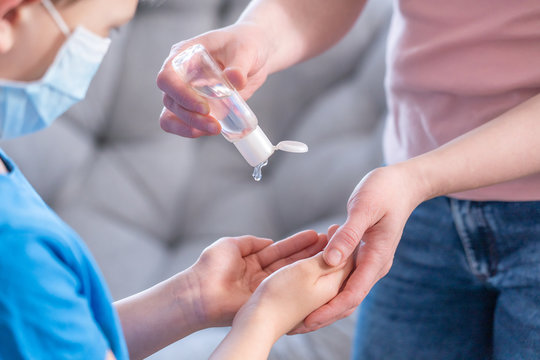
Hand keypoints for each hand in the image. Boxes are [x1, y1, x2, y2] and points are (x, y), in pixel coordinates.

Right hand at [156, 22, 271, 137]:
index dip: (180, 95)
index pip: (167, 77)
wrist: (255, 55)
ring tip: (215, 129)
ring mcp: (187, 91)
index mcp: (185, 55)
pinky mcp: (197, 106)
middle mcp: (180, 74)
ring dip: (191, 126)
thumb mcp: (246, 50)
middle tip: (214, 125)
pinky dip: (192, 130)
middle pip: (170, 100)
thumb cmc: (246, 43)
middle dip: (190, 117)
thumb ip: (239, 66)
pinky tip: (211, 130)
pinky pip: (183, 122)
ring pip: (173, 115)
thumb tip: (234, 79)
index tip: (204, 107)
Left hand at [190, 230, 327, 327]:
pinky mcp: (265, 299)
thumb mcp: (231, 245)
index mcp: (252, 262)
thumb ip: (251, 242)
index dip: (297, 243)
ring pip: (290, 274)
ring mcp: (265, 288)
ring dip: (309, 262)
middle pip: (290, 262)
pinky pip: (285, 287)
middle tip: (330, 242)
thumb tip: (268, 241)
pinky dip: (300, 278)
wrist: (198, 291)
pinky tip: (316, 269)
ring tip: (329, 251)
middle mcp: (261, 276)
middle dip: (309, 252)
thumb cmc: (209, 267)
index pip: (280, 251)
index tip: (316, 235)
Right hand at [231, 229, 352, 341]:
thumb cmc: (281, 294)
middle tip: (330, 230)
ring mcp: (313, 303)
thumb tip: (344, 250)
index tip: (334, 225)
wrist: (257, 323)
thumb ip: (326, 259)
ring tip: (318, 240)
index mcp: (334, 288)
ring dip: (322, 256)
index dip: (343, 241)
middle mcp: (327, 297)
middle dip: (336, 249)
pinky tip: (306, 262)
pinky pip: (312, 282)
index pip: (348, 261)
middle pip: (337, 268)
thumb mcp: (306, 270)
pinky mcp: (299, 305)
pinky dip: (312, 267)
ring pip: (323, 274)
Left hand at [293, 165, 427, 332]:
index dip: (329, 309)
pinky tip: (305, 284)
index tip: (308, 320)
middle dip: (322, 315)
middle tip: (294, 327)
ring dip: (322, 303)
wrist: (403, 185)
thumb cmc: (385, 191)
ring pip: (344, 291)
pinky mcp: (361, 256)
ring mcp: (368, 262)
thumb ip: (348, 234)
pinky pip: (342, 276)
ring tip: (296, 313)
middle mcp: (373, 266)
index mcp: (377, 258)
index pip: (352, 294)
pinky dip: (325, 284)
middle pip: (347, 300)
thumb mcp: (364, 207)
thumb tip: (329, 260)